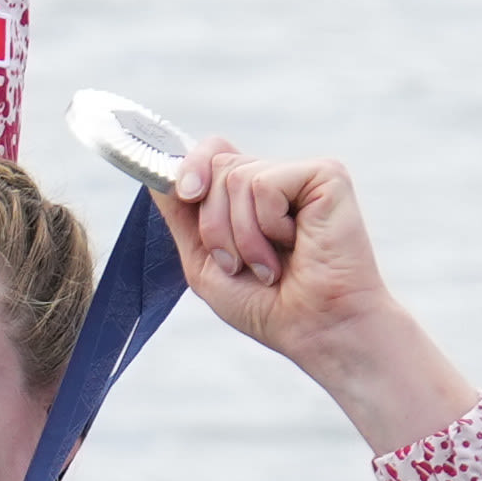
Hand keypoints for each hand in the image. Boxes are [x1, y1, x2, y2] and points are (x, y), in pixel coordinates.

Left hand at [157, 145, 479, 455]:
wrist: (316, 329)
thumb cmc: (266, 306)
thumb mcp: (204, 262)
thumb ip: (181, 217)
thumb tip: (154, 174)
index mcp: (250, 196)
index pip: (212, 151)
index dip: (188, 165)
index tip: (185, 194)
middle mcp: (277, 178)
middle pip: (215, 165)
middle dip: (213, 225)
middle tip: (241, 264)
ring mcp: (302, 174)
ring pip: (235, 177)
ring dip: (241, 235)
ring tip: (270, 265)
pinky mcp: (326, 175)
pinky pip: (263, 183)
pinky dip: (266, 226)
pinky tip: (295, 246)